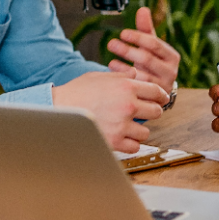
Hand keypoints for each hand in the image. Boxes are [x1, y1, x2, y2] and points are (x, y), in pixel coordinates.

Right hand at [52, 69, 168, 152]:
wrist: (58, 109)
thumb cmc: (77, 91)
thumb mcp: (100, 76)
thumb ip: (121, 75)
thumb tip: (136, 73)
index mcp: (126, 86)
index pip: (156, 91)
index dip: (160, 96)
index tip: (159, 100)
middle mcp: (128, 104)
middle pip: (156, 111)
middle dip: (151, 111)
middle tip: (143, 113)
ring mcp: (122, 124)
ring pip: (146, 131)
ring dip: (139, 129)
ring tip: (128, 126)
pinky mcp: (114, 141)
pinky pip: (135, 146)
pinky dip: (130, 143)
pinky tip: (122, 137)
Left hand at [107, 7, 179, 93]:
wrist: (158, 88)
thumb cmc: (152, 62)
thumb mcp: (151, 46)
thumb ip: (146, 30)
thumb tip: (142, 9)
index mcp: (172, 56)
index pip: (154, 44)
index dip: (138, 38)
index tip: (122, 33)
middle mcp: (171, 71)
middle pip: (147, 58)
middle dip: (127, 50)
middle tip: (111, 44)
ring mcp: (163, 86)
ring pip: (142, 74)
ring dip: (124, 66)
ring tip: (110, 60)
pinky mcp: (154, 98)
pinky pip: (138, 87)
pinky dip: (125, 78)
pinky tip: (114, 72)